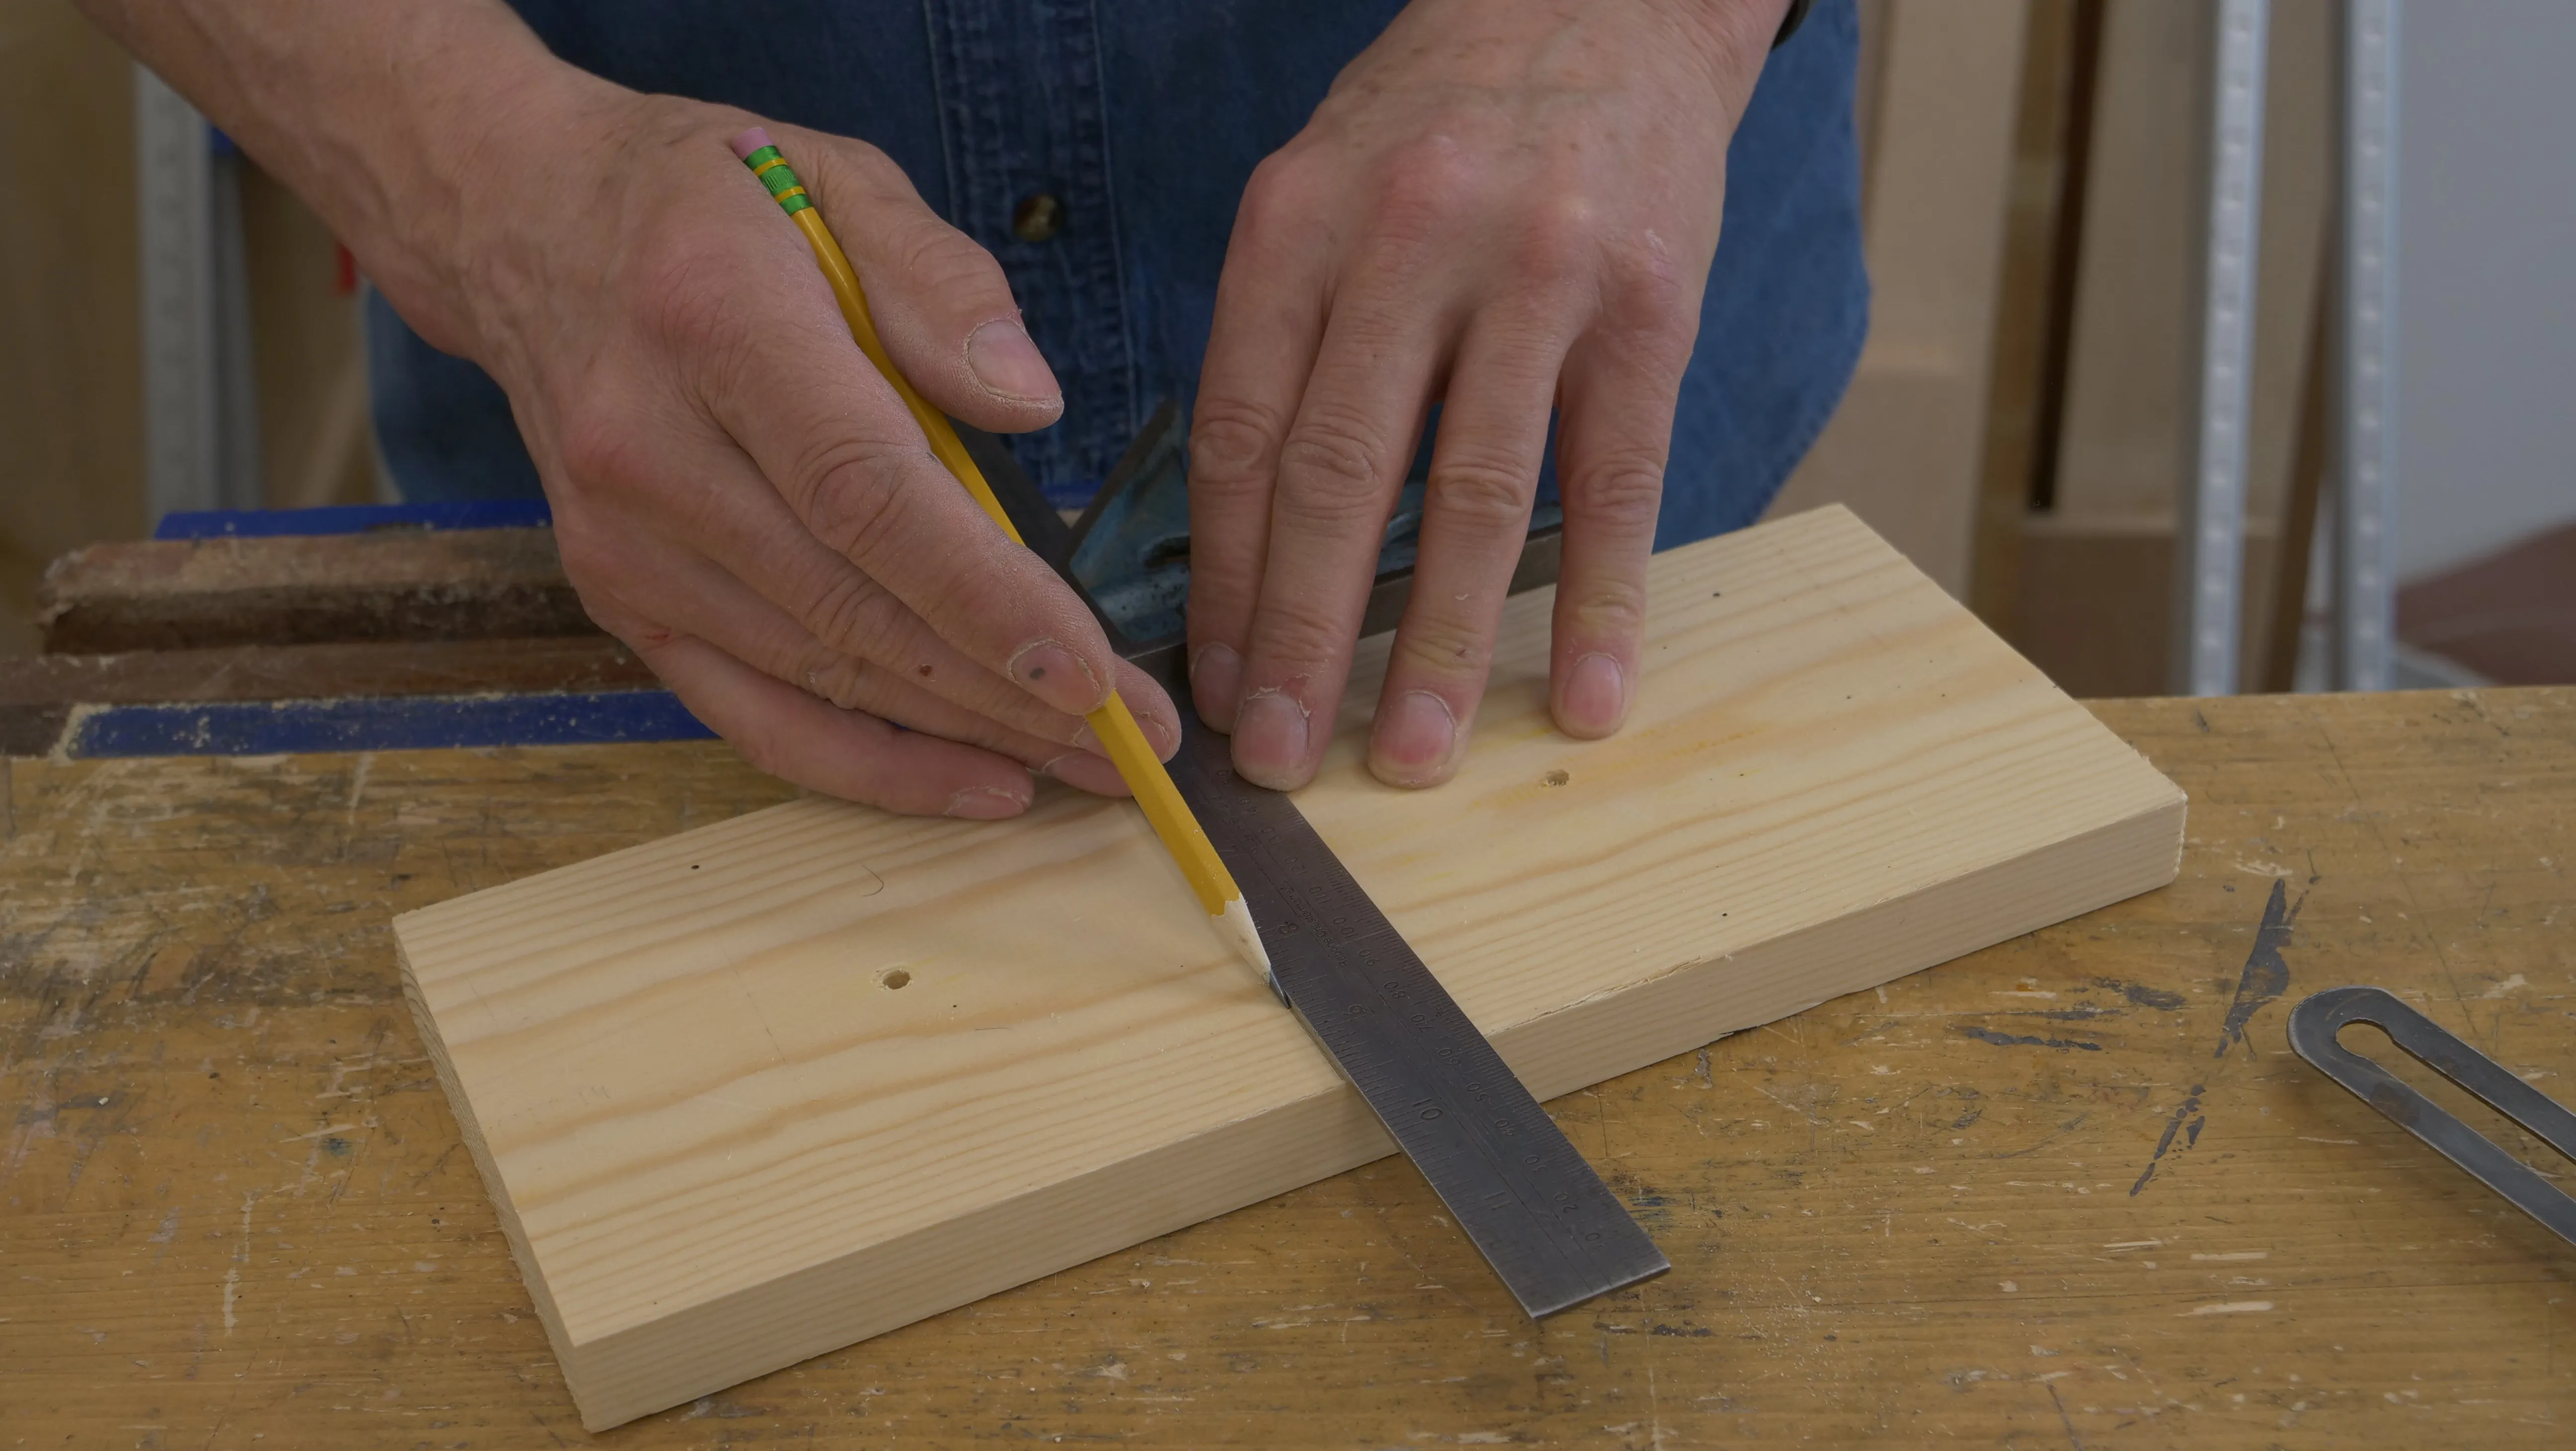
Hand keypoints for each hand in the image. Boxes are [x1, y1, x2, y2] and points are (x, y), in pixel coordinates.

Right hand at [421, 84, 1181, 815]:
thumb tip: (1029, 407)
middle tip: (1133, 741)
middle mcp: (650, 448)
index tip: (1092, 670)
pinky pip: (754, 715)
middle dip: (1009, 693)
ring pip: (819, 674)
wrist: (521, 226)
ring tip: (1089, 766)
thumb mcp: (840, 177)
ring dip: (964, 736)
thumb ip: (943, 282)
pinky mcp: (621, 600)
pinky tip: (975, 783)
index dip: (986, 597)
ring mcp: (625, 542)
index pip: (867, 494)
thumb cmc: (709, 201)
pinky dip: (869, 766)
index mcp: (715, 323)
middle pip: (854, 606)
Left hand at [1184, 0, 1783, 789]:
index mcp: (1298, 223)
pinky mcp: (1651, 304)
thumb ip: (1279, 345)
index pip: (1243, 435)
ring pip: (1479, 496)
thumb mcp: (1320, 194)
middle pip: (1343, 478)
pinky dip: (1604, 603)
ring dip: (1443, 649)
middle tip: (1281, 759)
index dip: (1224, 580)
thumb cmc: (1438, 128)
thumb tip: (1241, 549)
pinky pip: (1620, 481)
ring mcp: (1539, 272)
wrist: (1601, 1)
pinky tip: (1588, 697)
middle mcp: (1409, 241)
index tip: (1212, 688)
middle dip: (1305, 639)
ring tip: (1415, 758)